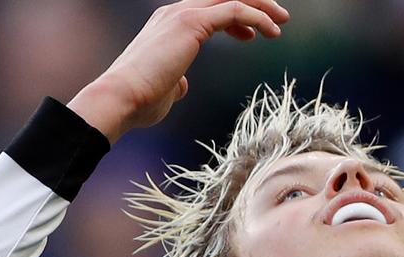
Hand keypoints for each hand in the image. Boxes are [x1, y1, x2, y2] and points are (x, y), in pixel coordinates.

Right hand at [69, 0, 289, 142]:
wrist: (123, 97)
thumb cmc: (141, 100)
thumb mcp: (165, 88)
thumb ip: (176, 82)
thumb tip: (183, 86)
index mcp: (168, 24)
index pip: (209, 9)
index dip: (235, 18)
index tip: (253, 34)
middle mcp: (175, 12)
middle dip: (253, 4)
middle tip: (277, 19)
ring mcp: (183, 14)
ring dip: (260, 7)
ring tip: (280, 23)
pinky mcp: (192, 23)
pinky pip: (233, 10)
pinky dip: (256, 17)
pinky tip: (270, 31)